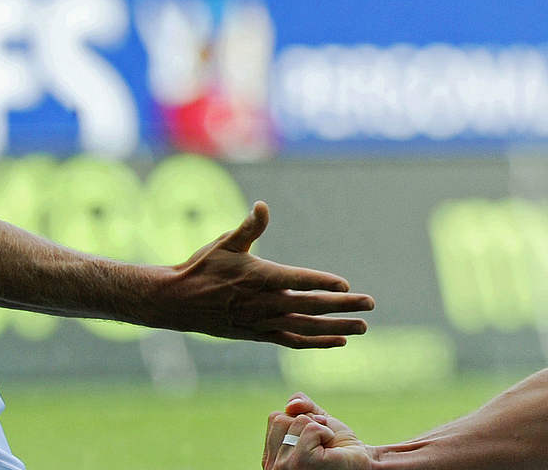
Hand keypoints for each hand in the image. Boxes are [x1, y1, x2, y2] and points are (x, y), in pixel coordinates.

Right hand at [150, 201, 373, 347]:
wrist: (176, 302)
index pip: (297, 280)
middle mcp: (265, 303)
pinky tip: (337, 341)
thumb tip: (262, 206)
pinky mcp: (259, 335)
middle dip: (343, 306)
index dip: (322, 282)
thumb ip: (249, 228)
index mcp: (260, 277)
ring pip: (306, 328)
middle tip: (370, 304)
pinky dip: (316, 342)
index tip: (346, 285)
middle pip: (310, 306)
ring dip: (336, 328)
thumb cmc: (201, 267)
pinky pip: (293, 341)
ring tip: (363, 328)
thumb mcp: (224, 243)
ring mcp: (263, 322)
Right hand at [264, 393, 375, 468]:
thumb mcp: (318, 422)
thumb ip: (303, 408)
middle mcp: (273, 466)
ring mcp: (283, 466)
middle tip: (322, 444)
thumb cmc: (341, 449)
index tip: (314, 440)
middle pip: (280, 418)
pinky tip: (330, 451)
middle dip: (307, 423)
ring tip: (325, 448)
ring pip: (296, 421)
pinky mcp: (301, 462)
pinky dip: (326, 433)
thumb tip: (291, 404)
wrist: (362, 463)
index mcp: (272, 458)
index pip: (275, 418)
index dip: (299, 420)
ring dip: (318, 429)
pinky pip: (310, 428)